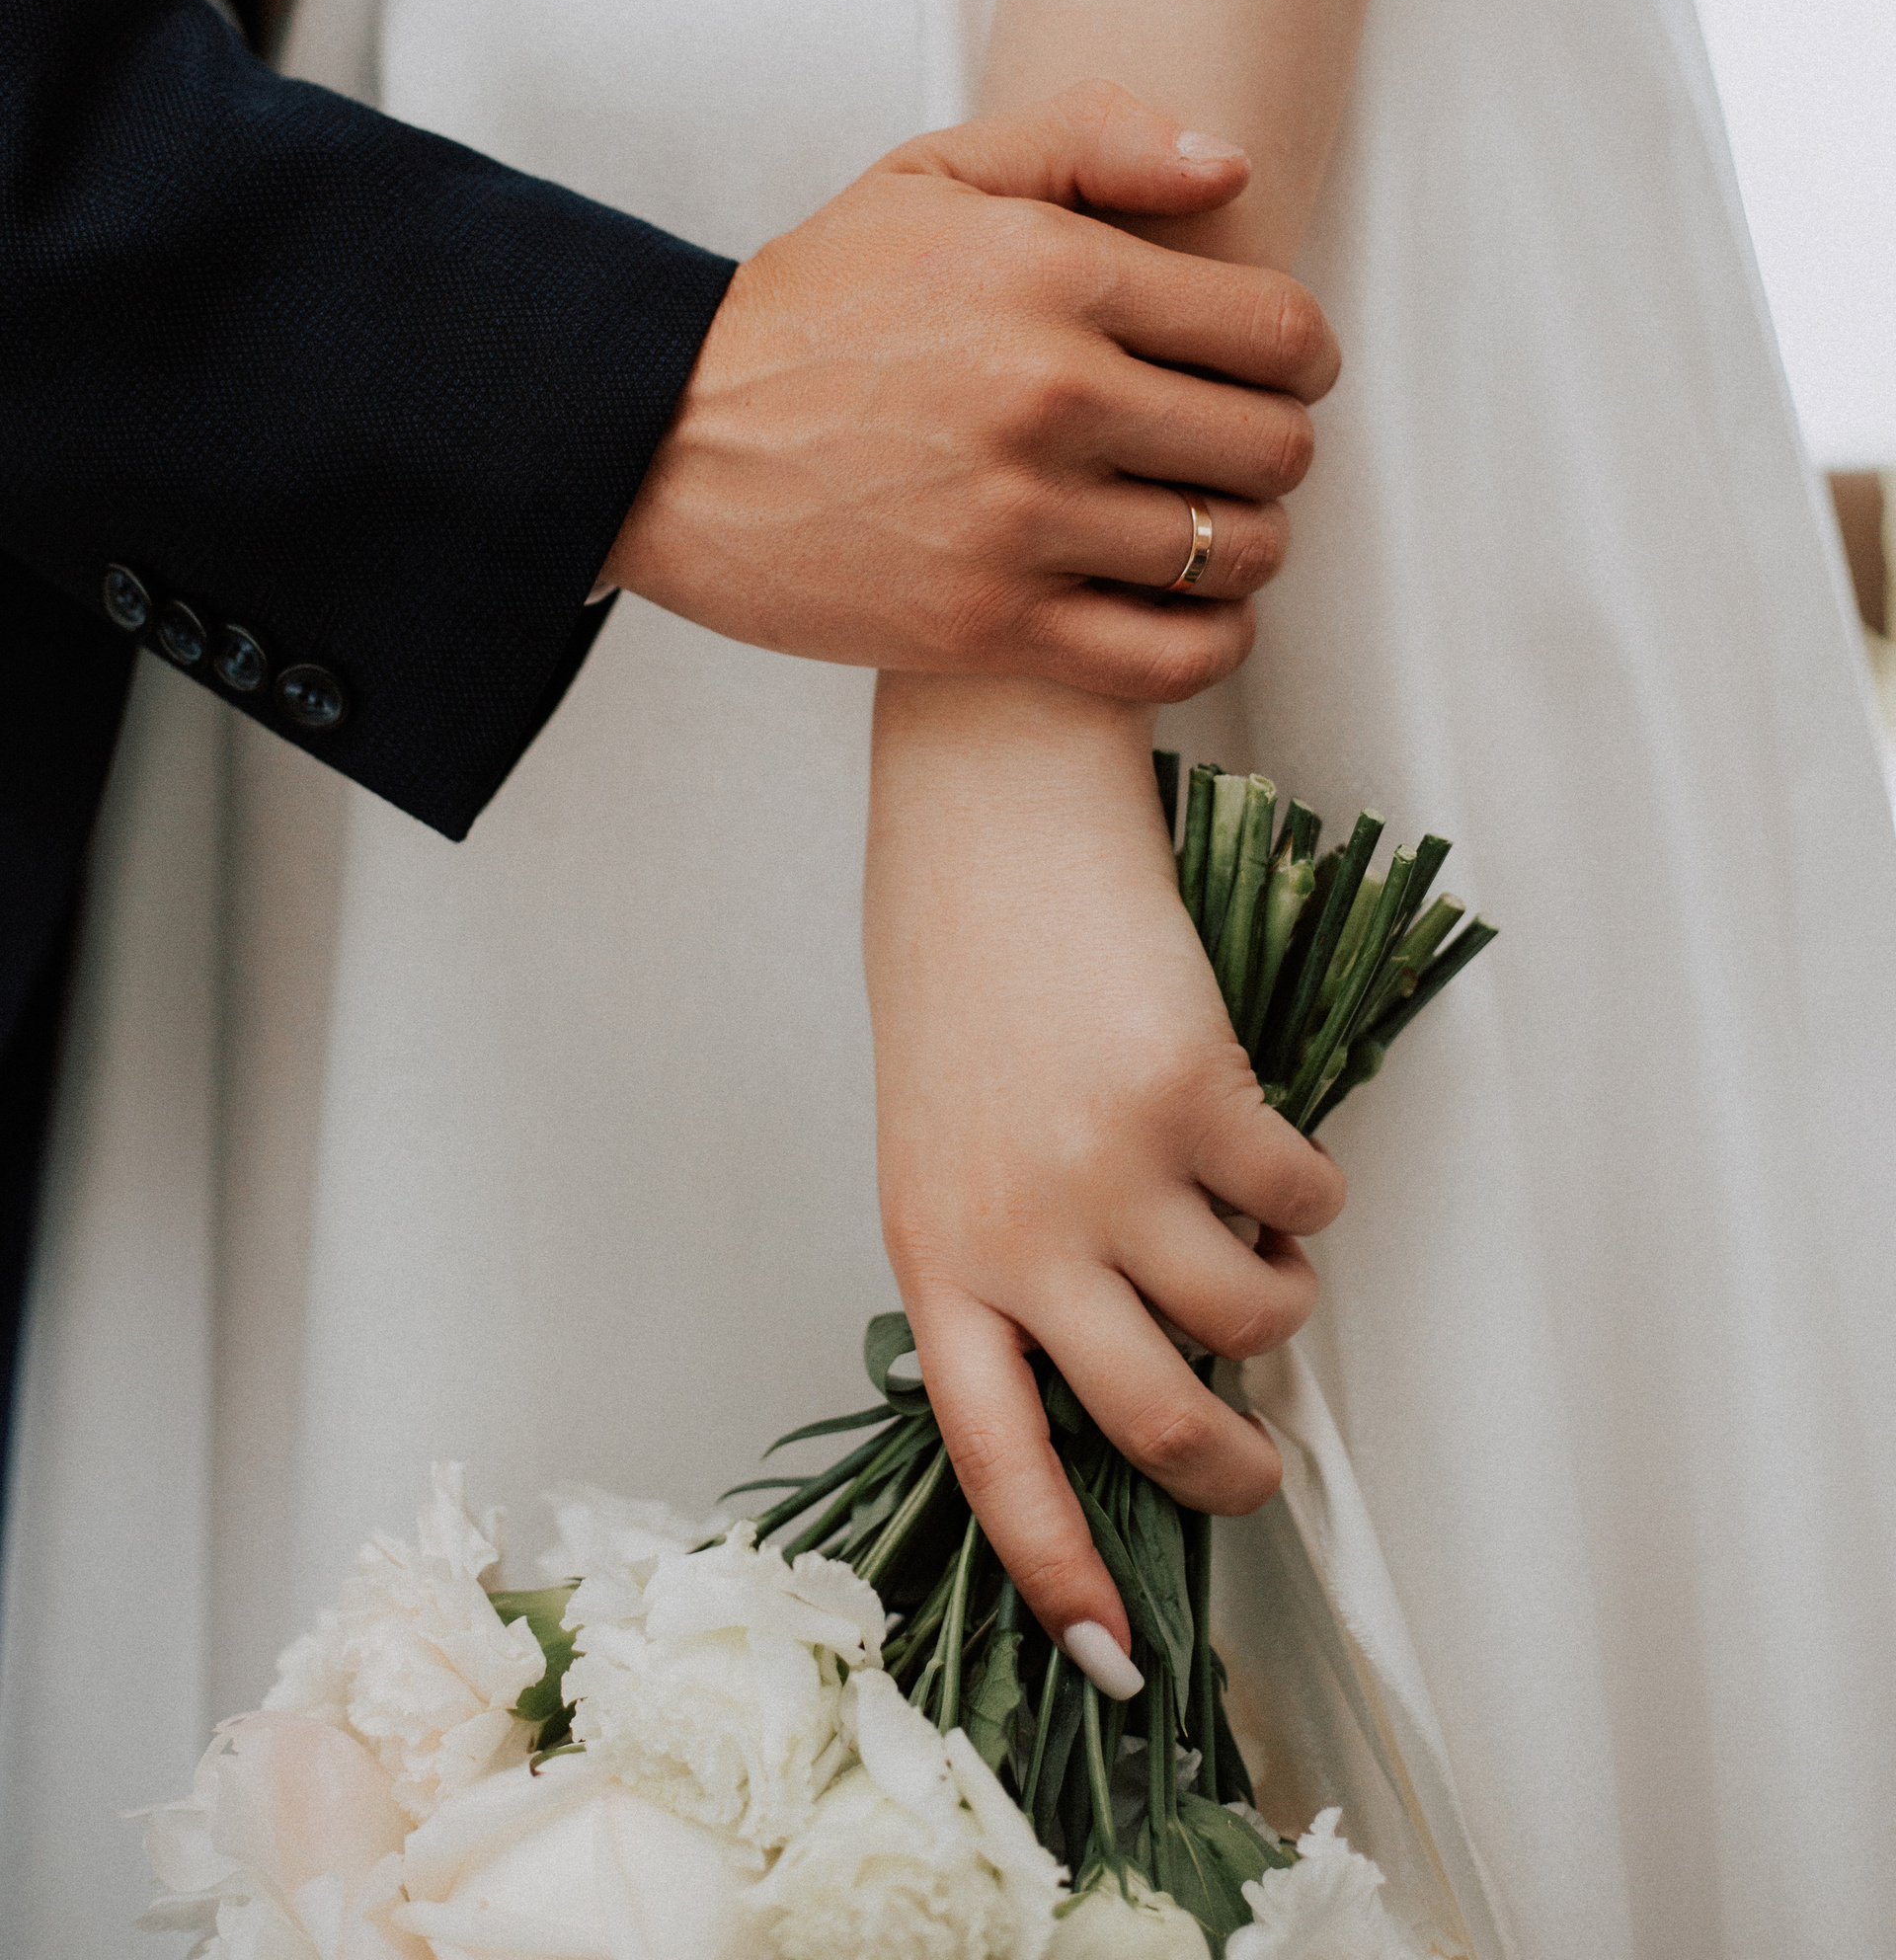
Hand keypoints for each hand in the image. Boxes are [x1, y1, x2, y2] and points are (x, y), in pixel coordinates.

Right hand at [601, 81, 1338, 698]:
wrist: (661, 436)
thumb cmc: (809, 305)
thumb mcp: (931, 177)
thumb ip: (1090, 142)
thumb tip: (1232, 171)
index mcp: (1055, 276)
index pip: (1280, 334)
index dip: (1301, 357)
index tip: (1276, 372)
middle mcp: (1051, 398)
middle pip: (1274, 450)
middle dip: (1271, 449)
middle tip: (1226, 449)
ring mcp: (1022, 521)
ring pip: (1232, 554)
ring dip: (1240, 543)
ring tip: (1197, 525)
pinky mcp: (988, 626)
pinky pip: (1174, 656)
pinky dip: (1210, 637)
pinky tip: (1182, 606)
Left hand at [864, 671, 1346, 1668]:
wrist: (987, 816)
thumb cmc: (958, 969)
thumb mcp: (941, 1140)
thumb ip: (1006, 1257)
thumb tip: (1121, 1366)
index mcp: (936, 1255)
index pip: (996, 1461)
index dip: (1064, 1572)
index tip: (1118, 1660)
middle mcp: (1018, 1235)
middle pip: (1156, 1424)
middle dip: (1233, 1468)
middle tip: (1261, 1457)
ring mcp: (1109, 1172)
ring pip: (1253, 1318)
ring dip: (1281, 1300)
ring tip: (1261, 1245)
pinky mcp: (1197, 1099)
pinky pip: (1305, 1201)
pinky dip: (1314, 1191)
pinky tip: (1281, 1147)